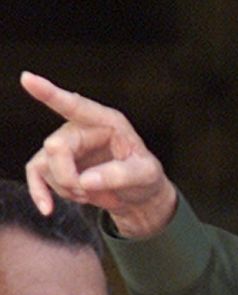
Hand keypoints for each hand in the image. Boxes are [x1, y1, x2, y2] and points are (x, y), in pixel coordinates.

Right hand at [20, 71, 177, 238]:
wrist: (138, 196)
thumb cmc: (145, 178)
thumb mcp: (146, 176)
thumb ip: (121, 175)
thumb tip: (86, 180)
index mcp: (107, 122)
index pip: (76, 106)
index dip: (51, 93)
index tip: (28, 79)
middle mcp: (81, 129)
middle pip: (57, 148)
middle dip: (71, 178)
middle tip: (93, 193)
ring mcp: (65, 145)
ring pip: (47, 165)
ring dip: (68, 189)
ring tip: (95, 195)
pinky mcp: (55, 163)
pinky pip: (35, 174)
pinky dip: (41, 193)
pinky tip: (48, 208)